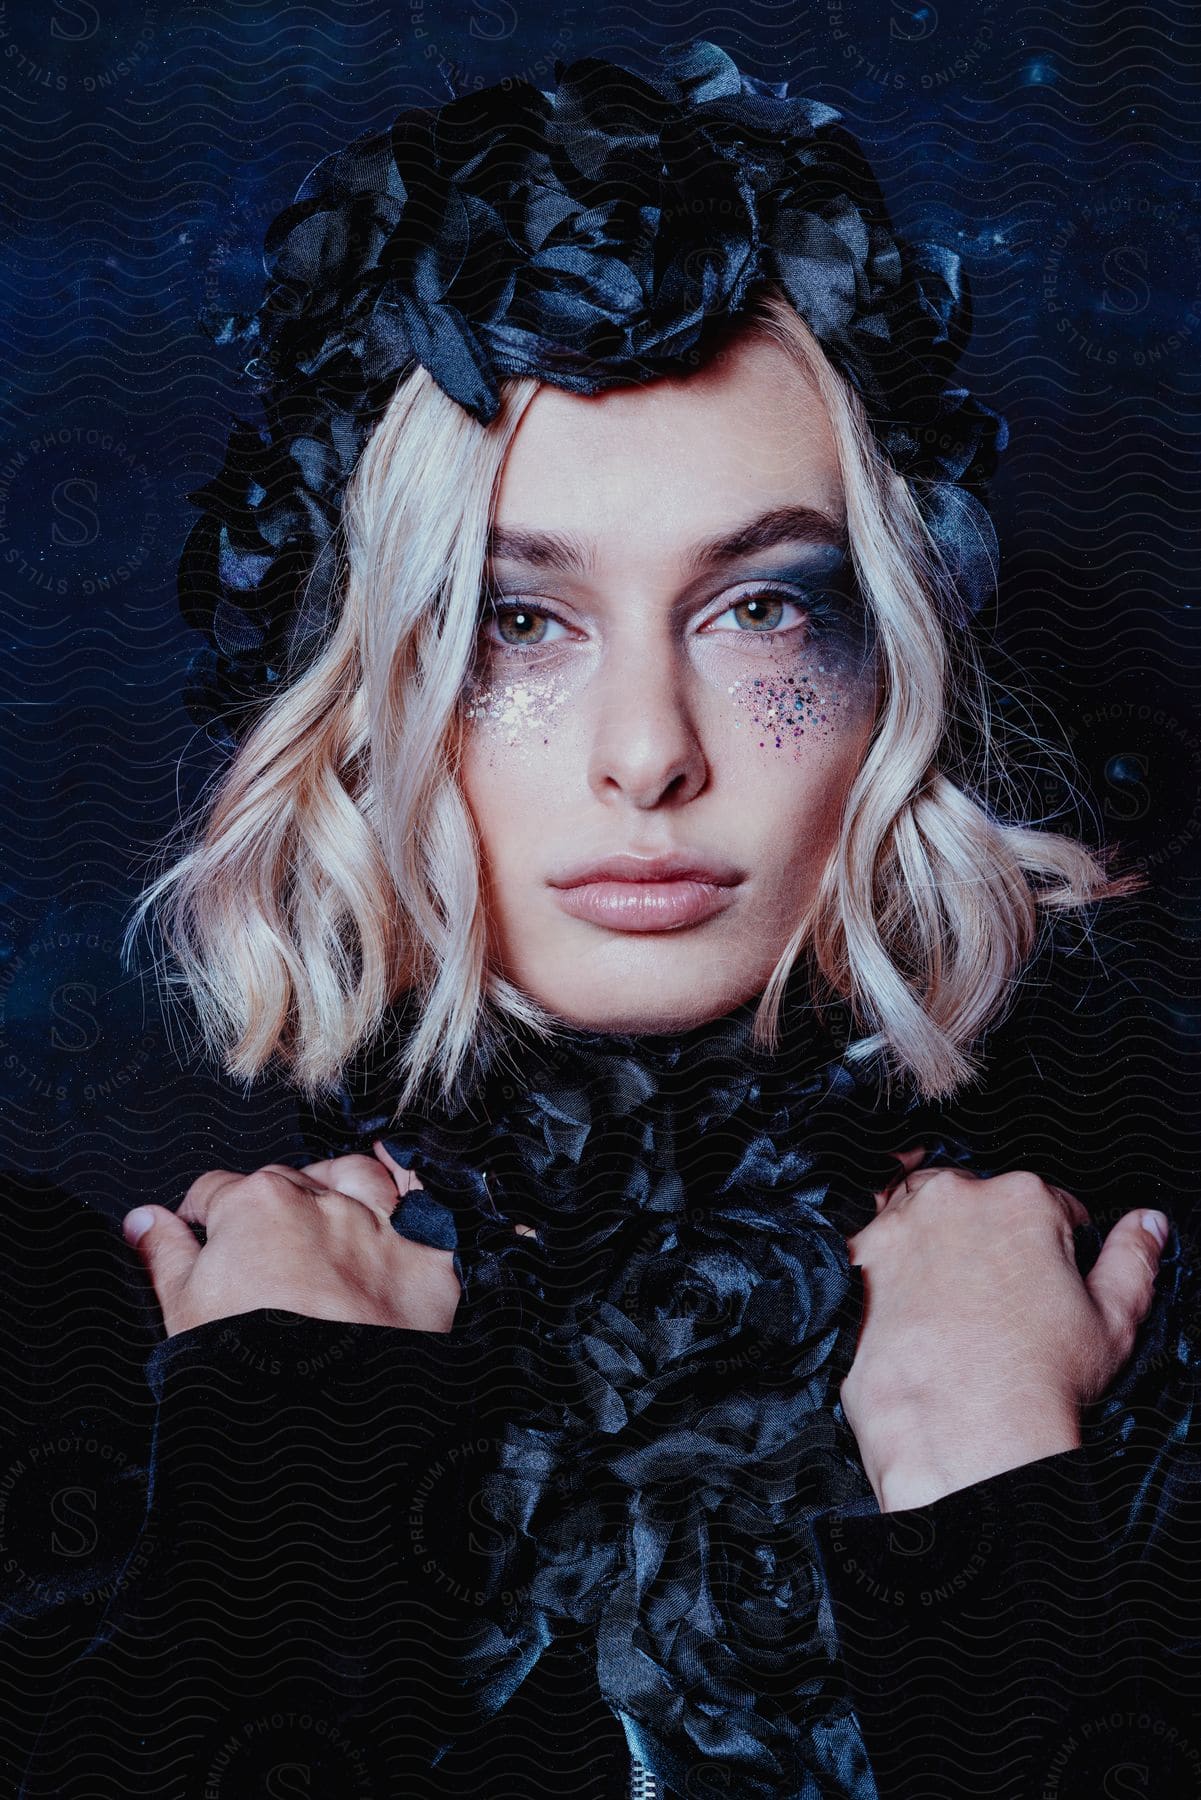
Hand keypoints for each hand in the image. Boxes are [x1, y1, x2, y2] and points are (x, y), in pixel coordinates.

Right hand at [121, 1143, 459, 1338]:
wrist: (330, 1418)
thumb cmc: (249, 1368)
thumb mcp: (186, 1314)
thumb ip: (164, 1257)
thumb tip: (142, 1220)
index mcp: (254, 1205)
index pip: (214, 1192)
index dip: (204, 1218)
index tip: (203, 1239)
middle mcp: (319, 1200)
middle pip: (284, 1182)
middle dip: (267, 1207)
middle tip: (259, 1252)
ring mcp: (378, 1225)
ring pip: (353, 1176)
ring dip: (334, 1186)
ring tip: (319, 1214)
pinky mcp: (426, 1257)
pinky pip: (425, 1199)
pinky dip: (411, 1181)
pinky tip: (397, 1170)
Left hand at [840, 1153, 1170, 1511]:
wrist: (964, 1434)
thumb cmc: (1038, 1384)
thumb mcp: (1112, 1323)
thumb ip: (1133, 1260)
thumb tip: (1148, 1224)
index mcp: (1022, 1200)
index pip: (1045, 1203)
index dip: (1052, 1243)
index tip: (1045, 1276)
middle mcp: (954, 1198)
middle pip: (974, 1200)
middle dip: (985, 1234)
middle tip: (993, 1291)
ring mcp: (898, 1225)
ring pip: (916, 1212)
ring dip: (929, 1238)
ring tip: (946, 1294)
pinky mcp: (855, 1260)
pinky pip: (864, 1243)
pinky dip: (879, 1262)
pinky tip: (899, 1298)